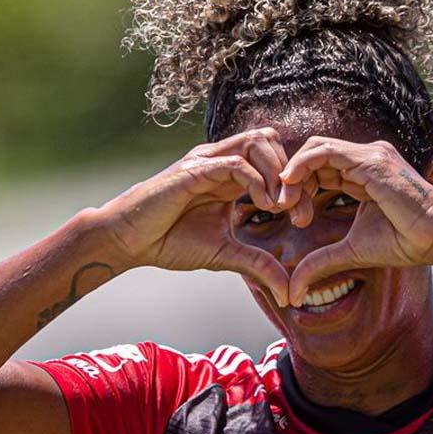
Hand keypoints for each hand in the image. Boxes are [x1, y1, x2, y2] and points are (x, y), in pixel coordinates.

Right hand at [103, 128, 290, 305]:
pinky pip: (235, 163)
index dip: (295, 185)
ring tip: (282, 206)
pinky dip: (256, 181)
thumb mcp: (225, 255)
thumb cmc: (170, 241)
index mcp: (230, 176)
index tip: (304, 219)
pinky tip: (263, 205)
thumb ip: (258, 265)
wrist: (128, 240)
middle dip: (292, 175)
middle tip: (299, 212)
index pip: (274, 161)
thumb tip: (287, 292)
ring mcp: (207, 161)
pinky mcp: (194, 170)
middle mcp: (221, 161)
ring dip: (277, 172)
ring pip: (257, 142)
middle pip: (271, 141)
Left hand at [277, 137, 432, 305]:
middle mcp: (365, 158)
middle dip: (293, 181)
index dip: (300, 189)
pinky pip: (324, 151)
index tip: (295, 218)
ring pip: (315, 148)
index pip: (320, 168)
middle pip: (314, 156)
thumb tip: (293, 292)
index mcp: (363, 173)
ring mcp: (369, 155)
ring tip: (285, 203)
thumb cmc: (403, 242)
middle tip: (284, 210)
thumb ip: (320, 262)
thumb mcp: (350, 251)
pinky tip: (291, 186)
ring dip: (293, 174)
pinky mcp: (369, 160)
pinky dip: (301, 165)